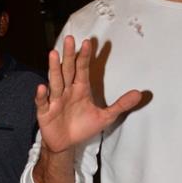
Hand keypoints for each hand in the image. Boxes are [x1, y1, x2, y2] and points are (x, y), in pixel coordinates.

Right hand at [36, 36, 141, 153]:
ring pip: (55, 82)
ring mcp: (55, 100)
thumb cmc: (83, 127)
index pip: (83, 69)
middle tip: (70, 39)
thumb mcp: (105, 117)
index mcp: (80, 89)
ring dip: (54, 68)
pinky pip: (43, 102)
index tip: (88, 42)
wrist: (66, 144)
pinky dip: (42, 95)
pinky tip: (43, 87)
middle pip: (68, 70)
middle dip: (69, 55)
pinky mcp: (45, 112)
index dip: (85, 56)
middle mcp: (67, 91)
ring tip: (53, 53)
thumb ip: (121, 104)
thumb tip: (139, 93)